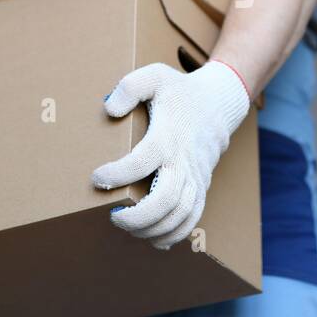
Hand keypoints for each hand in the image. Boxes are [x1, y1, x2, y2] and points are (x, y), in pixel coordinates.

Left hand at [91, 60, 249, 248]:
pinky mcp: (201, 187)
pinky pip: (192, 218)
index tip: (97, 177)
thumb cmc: (179, 91)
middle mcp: (183, 161)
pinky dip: (175, 234)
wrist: (218, 104)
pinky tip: (154, 240)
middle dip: (136, 216)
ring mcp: (195, 177)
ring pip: (179, 215)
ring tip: (128, 227)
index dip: (117, 174)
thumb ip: (130, 87)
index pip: (141, 162)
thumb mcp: (154, 77)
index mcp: (167, 136)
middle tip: (113, 215)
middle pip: (165, 200)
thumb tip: (110, 109)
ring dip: (152, 228)